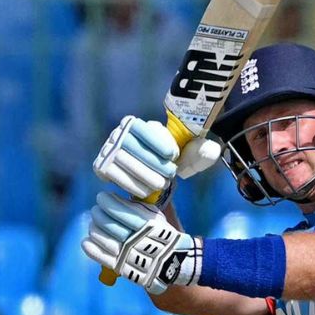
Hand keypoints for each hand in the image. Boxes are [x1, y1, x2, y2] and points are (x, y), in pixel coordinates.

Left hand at [81, 192, 201, 293]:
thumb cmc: (161, 235)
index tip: (102, 196)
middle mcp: (139, 241)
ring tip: (93, 223)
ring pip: (105, 240)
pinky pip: (103, 258)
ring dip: (94, 229)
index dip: (109, 202)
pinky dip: (92, 249)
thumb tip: (116, 197)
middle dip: (99, 214)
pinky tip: (86, 241)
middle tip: (95, 209)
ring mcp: (130, 256)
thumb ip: (139, 208)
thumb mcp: (157, 218)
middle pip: (111, 225)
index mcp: (150, 226)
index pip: (124, 212)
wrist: (174, 262)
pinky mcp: (124, 268)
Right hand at [93, 115, 220, 198]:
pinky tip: (145, 191)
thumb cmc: (173, 161)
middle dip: (154, 164)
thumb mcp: (191, 155)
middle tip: (169, 176)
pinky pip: (113, 175)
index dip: (158, 142)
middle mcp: (119, 132)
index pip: (145, 128)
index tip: (173, 156)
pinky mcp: (101, 167)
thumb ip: (204, 151)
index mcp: (138, 123)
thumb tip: (212, 150)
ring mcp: (108, 149)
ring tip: (160, 184)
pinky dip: (131, 185)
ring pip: (123, 162)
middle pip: (133, 147)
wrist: (154, 175)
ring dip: (144, 176)